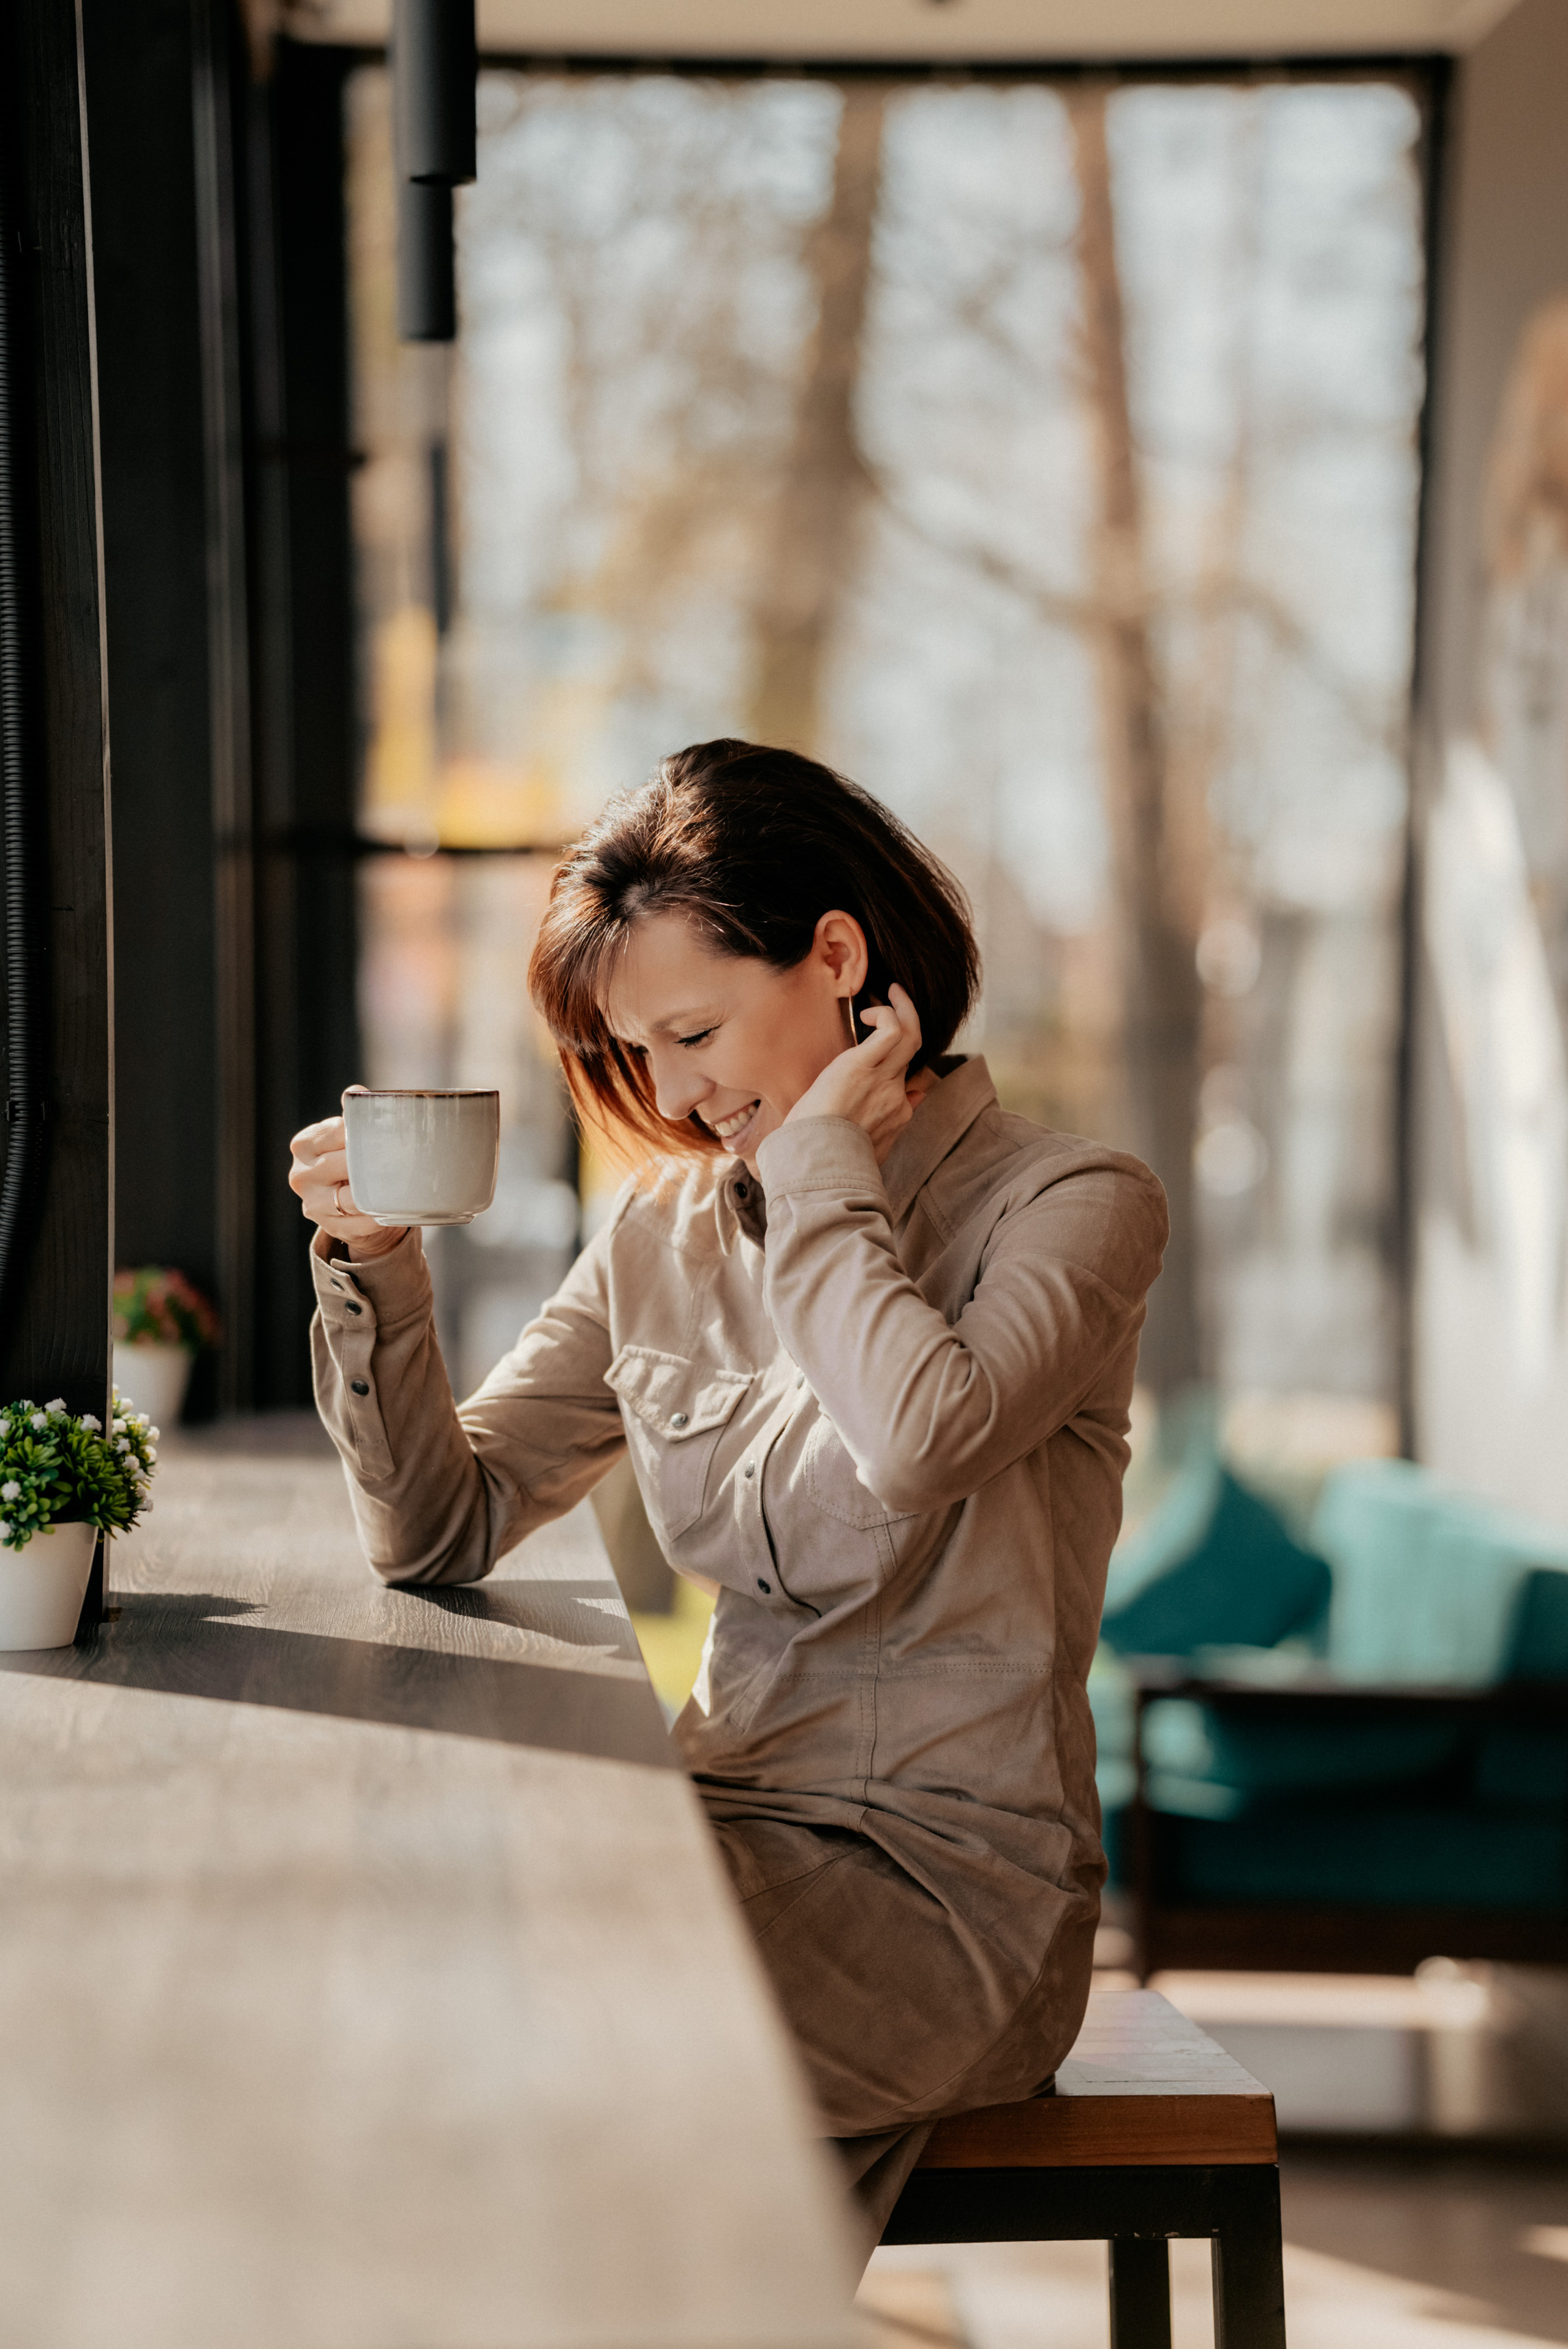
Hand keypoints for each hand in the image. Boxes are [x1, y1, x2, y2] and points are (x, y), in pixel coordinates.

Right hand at [288, 1091, 407, 1256]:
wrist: (349, 1206)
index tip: (384, 1133)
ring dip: (378, 1193)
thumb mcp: (347, 1136)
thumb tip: (356, 1092)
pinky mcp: (331, 1228)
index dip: (363, 1133)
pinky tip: (393, 1209)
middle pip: (346, 1164)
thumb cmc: (350, 1161)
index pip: (338, 1132)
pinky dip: (378, 1217)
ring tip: (401, 1184)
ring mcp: (313, 1204)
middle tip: (402, 1157)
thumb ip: (353, 1116)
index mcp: (303, 1145)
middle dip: (374, 1163)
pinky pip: (360, 1223)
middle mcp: (301, 1175)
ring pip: (352, 1197)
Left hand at [783, 984, 925, 1161]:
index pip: (907, 1082)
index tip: (879, 1048)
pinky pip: (893, 1030)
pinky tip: (869, 1012)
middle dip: (909, 1020)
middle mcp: (895, 1095)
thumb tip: (913, 1102)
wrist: (815, 1161)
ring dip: (904, 1008)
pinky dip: (887, 1014)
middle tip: (897, 998)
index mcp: (893, 1115)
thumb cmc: (825, 1156)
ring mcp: (884, 1080)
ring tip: (891, 991)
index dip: (897, 1062)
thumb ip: (887, 1129)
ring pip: (910, 1035)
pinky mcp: (864, 1066)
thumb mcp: (866, 1148)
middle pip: (914, 1050)